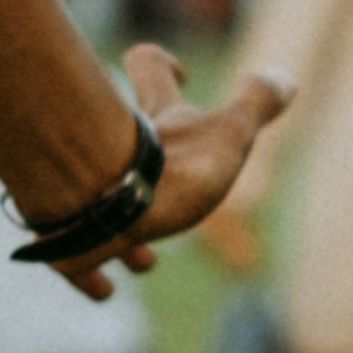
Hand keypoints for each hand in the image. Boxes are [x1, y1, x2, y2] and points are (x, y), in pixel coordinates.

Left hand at [49, 43, 292, 298]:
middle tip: (171, 192)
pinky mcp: (67, 236)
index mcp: (156, 121)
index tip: (180, 74)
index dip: (160, 62)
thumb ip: (256, 104)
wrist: (108, 207)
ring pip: (96, 203)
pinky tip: (107, 289)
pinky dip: (89, 273)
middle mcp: (112, 149)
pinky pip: (73, 258)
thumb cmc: (173, 168)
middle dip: (140, 158)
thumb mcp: (229, 133)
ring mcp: (86, 192)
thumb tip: (284, 77)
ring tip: (144, 260)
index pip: (148, 65)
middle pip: (116, 138)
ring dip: (123, 231)